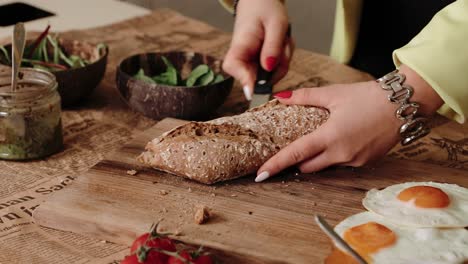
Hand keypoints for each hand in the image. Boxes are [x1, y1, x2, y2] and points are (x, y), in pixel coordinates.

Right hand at [223, 0, 292, 99]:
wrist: (260, 2)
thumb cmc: (265, 8)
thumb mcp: (276, 24)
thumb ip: (273, 47)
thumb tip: (268, 68)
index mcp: (239, 45)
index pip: (234, 67)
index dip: (245, 81)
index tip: (254, 93)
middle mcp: (241, 58)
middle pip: (258, 78)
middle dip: (278, 67)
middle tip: (284, 44)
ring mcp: (250, 63)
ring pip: (270, 76)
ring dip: (282, 61)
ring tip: (282, 40)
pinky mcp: (258, 64)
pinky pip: (274, 71)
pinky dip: (282, 59)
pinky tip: (281, 44)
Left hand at [255, 65, 443, 181]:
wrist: (403, 104)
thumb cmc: (367, 96)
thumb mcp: (333, 93)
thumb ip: (304, 96)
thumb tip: (279, 97)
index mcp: (329, 136)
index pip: (295, 155)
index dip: (275, 165)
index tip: (260, 175)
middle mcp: (341, 154)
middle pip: (307, 167)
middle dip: (297, 161)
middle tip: (293, 149)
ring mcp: (354, 161)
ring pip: (325, 167)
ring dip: (318, 158)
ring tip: (322, 139)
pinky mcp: (365, 163)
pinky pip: (342, 165)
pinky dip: (335, 156)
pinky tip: (342, 140)